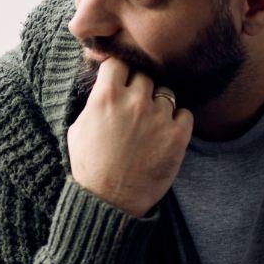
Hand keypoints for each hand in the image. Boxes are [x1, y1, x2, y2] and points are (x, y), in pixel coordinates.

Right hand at [67, 55, 194, 216]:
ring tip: (150, 123)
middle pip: (145, 75)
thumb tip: (104, 85)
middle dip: (140, 87)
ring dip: (159, 103)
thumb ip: (94, 102)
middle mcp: (134, 102)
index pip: (118, 62)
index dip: (119, 71)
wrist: (110, 201)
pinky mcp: (177, 135)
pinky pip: (185, 113)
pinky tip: (166, 133)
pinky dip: (178, 120)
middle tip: (135, 106)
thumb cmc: (89, 167)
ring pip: (166, 92)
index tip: (120, 80)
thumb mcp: (78, 128)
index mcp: (106, 96)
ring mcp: (159, 117)